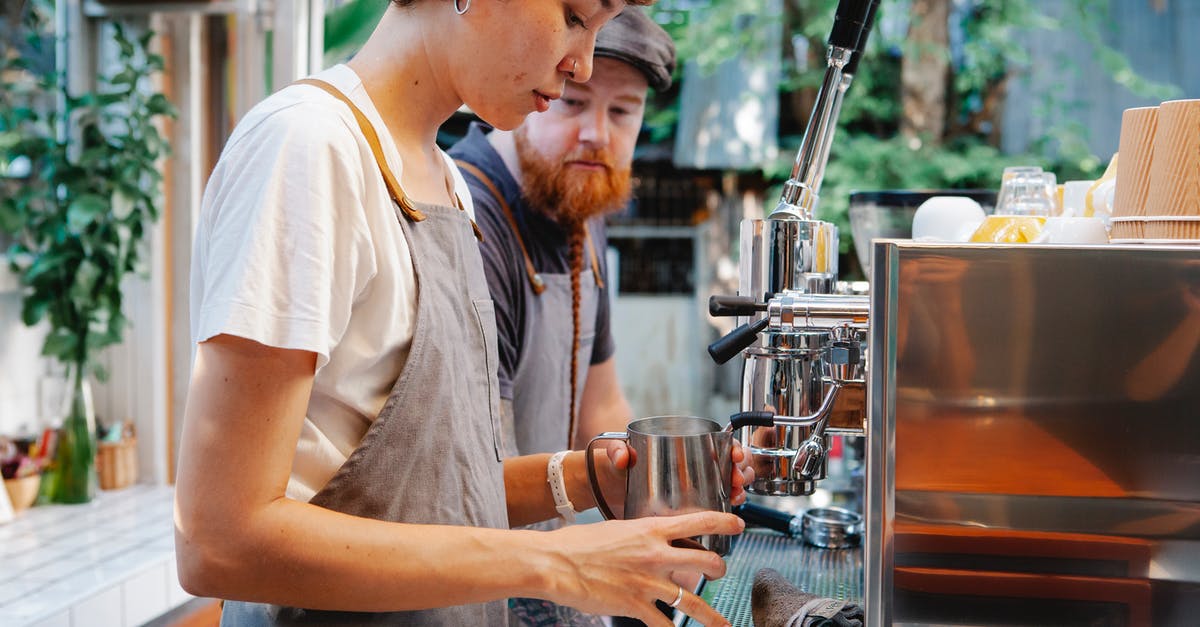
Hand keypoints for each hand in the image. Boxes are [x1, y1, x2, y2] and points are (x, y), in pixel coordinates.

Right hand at [543, 511, 743, 626]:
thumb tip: (649, 540)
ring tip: (722, 624)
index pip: (698, 520)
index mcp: (650, 529)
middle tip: (720, 573)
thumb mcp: (616, 529)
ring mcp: (648, 582)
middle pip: (707, 562)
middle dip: (720, 570)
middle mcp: (656, 554)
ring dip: (712, 615)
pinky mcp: (636, 605)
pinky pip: (664, 625)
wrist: (556, 563)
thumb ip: (639, 535)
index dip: (725, 522)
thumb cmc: (578, 544)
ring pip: (694, 601)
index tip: (739, 524)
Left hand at [595, 438, 753, 511]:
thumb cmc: (613, 463)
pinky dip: (726, 505)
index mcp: (679, 444)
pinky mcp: (686, 504)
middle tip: (737, 480)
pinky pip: (714, 503)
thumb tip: (622, 456)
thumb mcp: (616, 451)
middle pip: (727, 463)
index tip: (736, 455)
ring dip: (738, 488)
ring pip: (726, 483)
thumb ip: (617, 450)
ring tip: (736, 495)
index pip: (716, 441)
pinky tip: (729, 509)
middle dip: (740, 470)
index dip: (732, 447)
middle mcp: (690, 462)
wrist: (605, 486)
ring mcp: (690, 484)